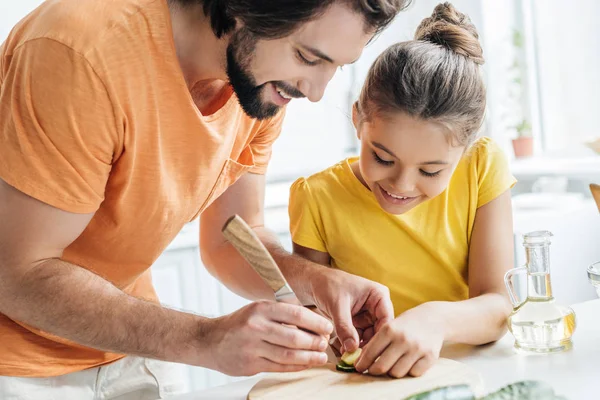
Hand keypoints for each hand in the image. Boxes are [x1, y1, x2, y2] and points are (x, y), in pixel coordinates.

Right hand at [203, 300, 332, 375]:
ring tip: (321, 357)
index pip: (296, 314)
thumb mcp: (258, 309)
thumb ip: (281, 314)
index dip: (316, 322)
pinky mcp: (250, 365)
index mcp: (261, 309)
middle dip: (314, 342)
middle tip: (325, 343)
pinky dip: (295, 367)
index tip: (327, 327)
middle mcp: (256, 327)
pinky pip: (279, 367)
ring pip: (288, 355)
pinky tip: (306, 364)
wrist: (210, 340)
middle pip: (294, 337)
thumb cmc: (239, 323)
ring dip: (309, 358)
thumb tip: (312, 321)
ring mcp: (252, 347)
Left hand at [309, 268, 393, 353]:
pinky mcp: (358, 320)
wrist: (313, 281)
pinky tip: (343, 350)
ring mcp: (368, 313)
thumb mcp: (337, 306)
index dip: (379, 337)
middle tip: (357, 358)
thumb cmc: (327, 285)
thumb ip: (345, 327)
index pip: (386, 320)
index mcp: (379, 295)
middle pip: (379, 330)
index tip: (370, 353)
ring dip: (358, 346)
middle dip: (368, 344)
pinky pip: (359, 335)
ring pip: (369, 335)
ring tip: (347, 355)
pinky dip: (351, 343)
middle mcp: (377, 305)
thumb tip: (352, 349)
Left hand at [355, 304, 444, 377]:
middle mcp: (403, 339)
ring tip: (391, 365)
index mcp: (389, 329)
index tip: (359, 367)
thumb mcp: (389, 327)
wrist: (434, 319)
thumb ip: (376, 342)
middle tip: (372, 370)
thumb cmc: (405, 325)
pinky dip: (408, 372)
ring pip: (397, 373)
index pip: (370, 353)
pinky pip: (413, 374)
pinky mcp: (430, 357)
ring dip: (392, 372)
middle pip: (382, 367)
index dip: (362, 363)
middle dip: (374, 371)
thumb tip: (361, 361)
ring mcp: (417, 348)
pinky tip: (407, 364)